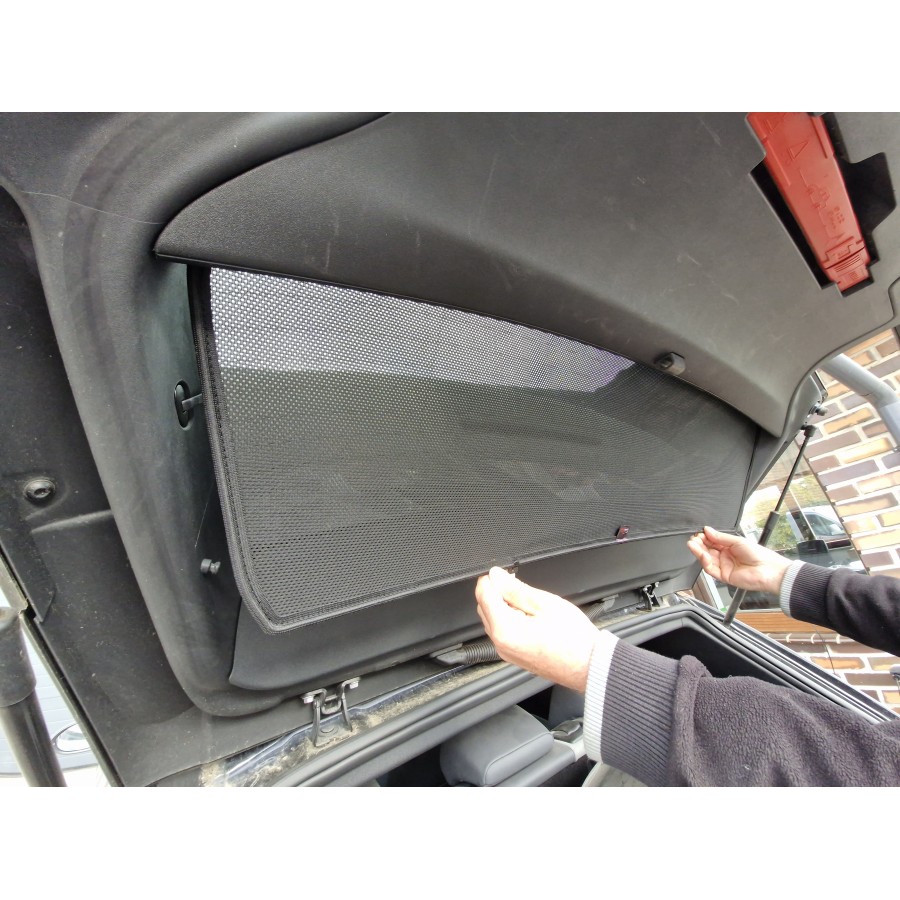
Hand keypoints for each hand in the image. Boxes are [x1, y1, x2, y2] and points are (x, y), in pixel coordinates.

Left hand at [475, 567, 598, 692]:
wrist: (589, 664)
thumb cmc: (573, 638)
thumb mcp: (544, 603)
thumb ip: (515, 588)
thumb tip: (496, 576)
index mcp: (505, 630)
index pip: (483, 595)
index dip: (492, 579)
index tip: (505, 574)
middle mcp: (501, 644)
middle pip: (484, 607)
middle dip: (497, 593)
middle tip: (520, 587)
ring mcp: (507, 652)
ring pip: (492, 620)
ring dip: (503, 606)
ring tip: (531, 604)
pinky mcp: (514, 656)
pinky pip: (502, 632)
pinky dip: (509, 619)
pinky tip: (530, 616)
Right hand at [687, 526, 790, 595]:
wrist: (768, 570)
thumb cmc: (759, 554)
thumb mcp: (737, 541)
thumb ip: (721, 537)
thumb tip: (707, 530)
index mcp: (729, 547)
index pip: (712, 541)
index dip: (704, 538)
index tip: (698, 533)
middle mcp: (725, 556)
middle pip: (707, 550)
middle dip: (699, 544)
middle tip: (693, 539)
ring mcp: (724, 566)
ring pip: (707, 559)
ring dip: (699, 552)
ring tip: (693, 545)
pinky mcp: (724, 576)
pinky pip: (711, 569)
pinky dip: (705, 562)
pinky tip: (704, 555)